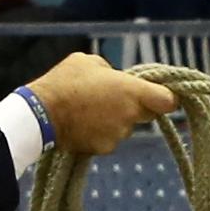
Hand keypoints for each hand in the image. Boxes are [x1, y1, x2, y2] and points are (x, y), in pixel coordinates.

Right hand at [29, 52, 176, 157]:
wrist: (40, 113)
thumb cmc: (65, 81)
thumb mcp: (89, 62)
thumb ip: (111, 71)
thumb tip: (116, 78)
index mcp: (132, 91)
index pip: (168, 101)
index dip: (168, 98)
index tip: (163, 96)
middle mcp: (130, 115)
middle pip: (148, 114)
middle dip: (137, 107)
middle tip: (115, 99)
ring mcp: (118, 134)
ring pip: (126, 127)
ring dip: (116, 120)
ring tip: (90, 110)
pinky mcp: (104, 148)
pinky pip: (110, 138)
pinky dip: (101, 133)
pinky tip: (84, 123)